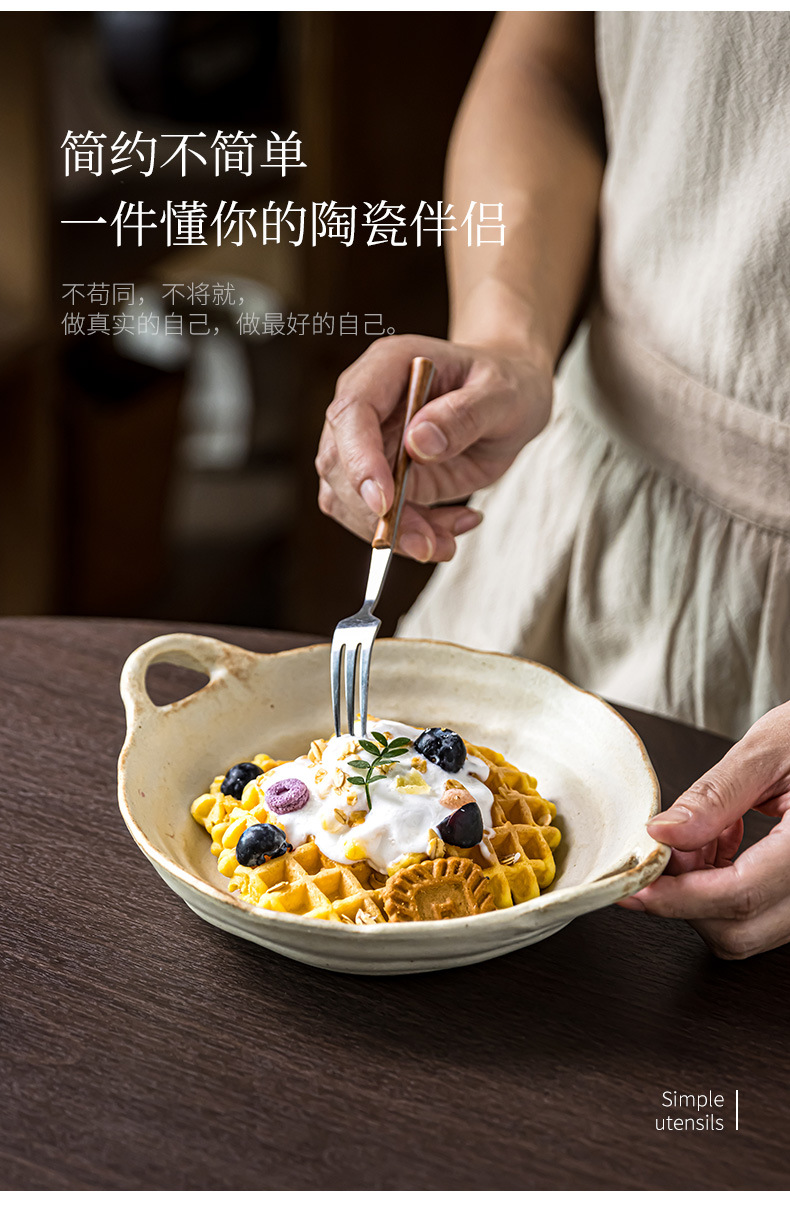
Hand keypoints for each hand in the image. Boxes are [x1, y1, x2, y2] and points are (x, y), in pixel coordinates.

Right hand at [315, 333, 552, 561]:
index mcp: (388, 367)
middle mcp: (368, 404)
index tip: (384, 503)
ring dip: (392, 533)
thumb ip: (465, 415)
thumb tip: (419, 442)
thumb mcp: (504, 396)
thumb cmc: (507, 386)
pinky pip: (374, 517)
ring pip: (348, 500)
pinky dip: (408, 535)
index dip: (359, 459)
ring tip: (445, 543)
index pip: (352, 412)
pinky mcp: (380, 479)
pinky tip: (451, 527)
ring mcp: (368, 443)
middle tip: (426, 544)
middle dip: (376, 514)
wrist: (510, 402)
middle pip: (339, 464)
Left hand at [620, 703, 789, 958]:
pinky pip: (766, 914)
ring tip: (704, 834)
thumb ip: (715, 796)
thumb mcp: (772, 748)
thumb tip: (661, 834)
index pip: (735, 896)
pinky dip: (729, 888)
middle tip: (664, 848)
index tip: (630, 884)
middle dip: (685, 898)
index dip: (673, 897)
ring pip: (749, 929)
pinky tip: (726, 841)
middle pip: (737, 930)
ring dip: (706, 893)